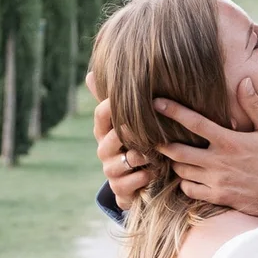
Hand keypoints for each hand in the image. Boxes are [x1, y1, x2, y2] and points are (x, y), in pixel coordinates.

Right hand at [88, 72, 153, 211]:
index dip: (113, 104)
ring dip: (141, 156)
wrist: (140, 181)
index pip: (102, 113)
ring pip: (123, 159)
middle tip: (148, 127)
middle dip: (131, 132)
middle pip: (112, 136)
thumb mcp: (135, 120)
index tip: (130, 97)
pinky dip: (143, 176)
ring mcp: (110, 170)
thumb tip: (106, 67)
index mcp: (105, 130)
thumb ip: (126, 97)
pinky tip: (155, 171)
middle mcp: (104, 150)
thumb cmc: (140, 143)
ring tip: (156, 152)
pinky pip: (129, 182)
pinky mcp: (119, 189)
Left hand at [155, 78, 257, 216]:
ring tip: (174, 155)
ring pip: (181, 172)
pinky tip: (189, 176)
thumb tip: (244, 81)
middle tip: (156, 137)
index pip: (194, 122)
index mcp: (229, 141)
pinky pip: (189, 190)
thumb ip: (254, 106)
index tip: (156, 103)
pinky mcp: (218, 197)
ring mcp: (216, 181)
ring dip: (175, 163)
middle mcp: (218, 161)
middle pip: (177, 151)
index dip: (173, 111)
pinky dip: (184, 183)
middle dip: (163, 144)